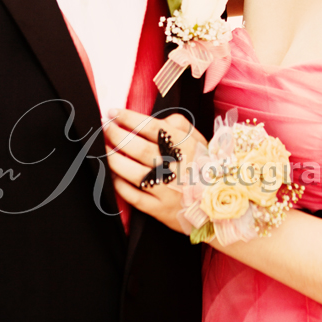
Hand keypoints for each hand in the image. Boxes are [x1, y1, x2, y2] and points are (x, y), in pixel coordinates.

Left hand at [104, 108, 207, 232]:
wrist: (219, 202)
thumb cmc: (204, 165)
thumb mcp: (199, 140)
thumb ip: (178, 124)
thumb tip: (154, 118)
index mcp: (187, 146)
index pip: (153, 127)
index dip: (129, 118)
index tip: (113, 113)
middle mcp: (177, 167)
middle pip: (140, 148)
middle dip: (117, 135)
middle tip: (104, 128)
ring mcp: (168, 189)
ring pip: (133, 172)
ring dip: (113, 158)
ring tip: (103, 147)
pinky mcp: (160, 209)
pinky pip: (133, 196)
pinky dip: (119, 184)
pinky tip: (112, 174)